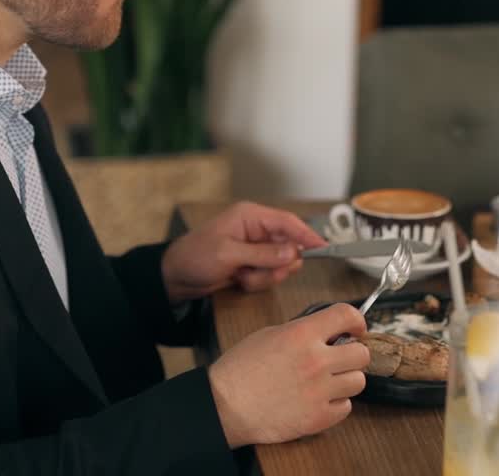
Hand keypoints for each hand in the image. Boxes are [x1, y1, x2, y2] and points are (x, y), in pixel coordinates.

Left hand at [160, 202, 326, 302]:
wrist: (175, 277)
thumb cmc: (194, 257)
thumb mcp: (228, 255)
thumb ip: (263, 254)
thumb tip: (293, 253)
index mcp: (250, 216)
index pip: (288, 223)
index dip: (307, 235)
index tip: (323, 248)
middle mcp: (256, 229)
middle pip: (289, 247)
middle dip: (276, 265)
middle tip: (256, 271)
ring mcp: (256, 247)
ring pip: (280, 264)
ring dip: (263, 276)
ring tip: (241, 275)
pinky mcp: (253, 263)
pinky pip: (269, 274)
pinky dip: (256, 282)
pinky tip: (238, 279)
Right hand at [208, 304, 369, 446]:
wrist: (224, 407)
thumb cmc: (240, 370)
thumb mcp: (269, 334)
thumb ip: (302, 331)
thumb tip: (326, 333)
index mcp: (302, 335)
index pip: (347, 315)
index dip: (356, 321)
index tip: (355, 329)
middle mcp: (315, 361)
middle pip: (362, 354)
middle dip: (352, 355)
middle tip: (340, 359)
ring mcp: (319, 391)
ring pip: (358, 382)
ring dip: (345, 380)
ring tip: (327, 382)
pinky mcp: (318, 418)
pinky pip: (346, 408)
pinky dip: (336, 404)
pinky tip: (320, 400)